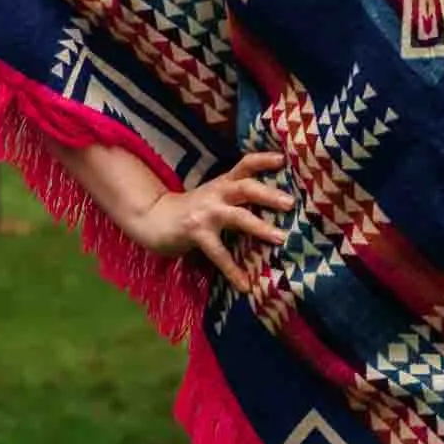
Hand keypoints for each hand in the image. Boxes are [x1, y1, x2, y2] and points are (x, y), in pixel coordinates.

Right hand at [114, 148, 292, 281]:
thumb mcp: (213, 196)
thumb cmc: (191, 210)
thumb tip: (272, 204)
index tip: (284, 158)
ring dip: (260, 227)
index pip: (245, 165)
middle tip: (290, 203)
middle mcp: (216, 193)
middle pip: (246, 187)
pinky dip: (233, 270)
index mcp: (223, 183)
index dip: (264, 159)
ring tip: (280, 238)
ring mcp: (206, 212)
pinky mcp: (196, 233)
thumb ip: (235, 196)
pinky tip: (244, 285)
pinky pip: (219, 253)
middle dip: (269, 194)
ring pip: (237, 216)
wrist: (153, 218)